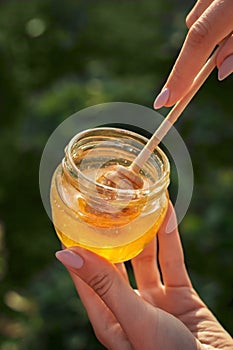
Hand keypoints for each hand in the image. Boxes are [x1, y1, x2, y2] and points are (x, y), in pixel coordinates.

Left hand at [56, 202, 232, 349]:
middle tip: (107, 206)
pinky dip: (169, 238)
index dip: (79, 248)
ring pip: (146, 258)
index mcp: (108, 318)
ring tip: (136, 204)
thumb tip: (66, 254)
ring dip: (143, 232)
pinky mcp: (179, 294)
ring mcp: (155, 300)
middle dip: (112, 236)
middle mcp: (128, 306)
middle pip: (115, 263)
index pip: (85, 276)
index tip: (74, 220)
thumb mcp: (133, 318)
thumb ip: (104, 284)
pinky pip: (172, 261)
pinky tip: (166, 214)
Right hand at [154, 0, 232, 108]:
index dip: (181, 72)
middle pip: (195, 26)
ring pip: (198, 14)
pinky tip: (231, 14)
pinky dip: (215, 15)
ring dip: (210, 31)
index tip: (166, 100)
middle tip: (221, 61)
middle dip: (200, 50)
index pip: (200, 38)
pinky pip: (206, 3)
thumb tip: (220, 71)